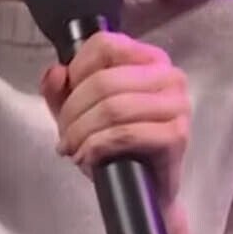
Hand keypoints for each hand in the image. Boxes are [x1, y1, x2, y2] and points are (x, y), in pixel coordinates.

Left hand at [39, 32, 190, 205]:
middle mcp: (168, 76)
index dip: (76, 70)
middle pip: (104, 80)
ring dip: (81, 132)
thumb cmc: (117, 145)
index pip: (104, 45)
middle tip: (63, 136)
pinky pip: (126, 133)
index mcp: (147, 58)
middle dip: (73, 111)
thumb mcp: (79, 110)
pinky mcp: (177, 135)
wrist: (145, 189)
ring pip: (112, 108)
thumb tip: (56, 73)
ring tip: (73, 148)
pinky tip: (87, 157)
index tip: (67, 97)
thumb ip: (60, 88)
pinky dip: (97, 147)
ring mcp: (176, 105)